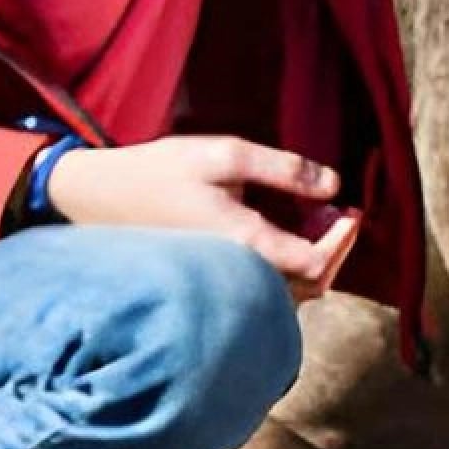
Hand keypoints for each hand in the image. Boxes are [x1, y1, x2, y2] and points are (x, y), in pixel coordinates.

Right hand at [45, 135, 345, 285]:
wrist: (97, 199)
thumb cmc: (160, 172)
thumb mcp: (224, 154)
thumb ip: (282, 169)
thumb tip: (332, 185)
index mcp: (242, 245)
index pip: (315, 263)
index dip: (342, 239)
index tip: (350, 209)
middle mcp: (234, 277)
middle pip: (309, 287)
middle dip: (335, 249)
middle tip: (339, 211)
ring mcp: (220, 286)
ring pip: (288, 294)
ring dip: (314, 259)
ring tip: (315, 216)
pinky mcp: (211, 285)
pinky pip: (265, 292)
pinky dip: (288, 267)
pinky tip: (286, 230)